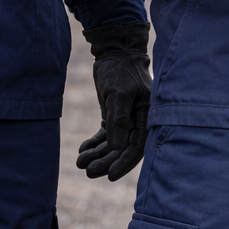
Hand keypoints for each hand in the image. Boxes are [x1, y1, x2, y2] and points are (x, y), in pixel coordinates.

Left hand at [77, 22, 151, 180]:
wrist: (114, 53)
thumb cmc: (120, 70)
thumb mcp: (118, 93)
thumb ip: (118, 119)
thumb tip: (116, 147)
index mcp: (148, 115)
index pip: (138, 146)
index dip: (125, 162)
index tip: (110, 175)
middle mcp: (139, 119)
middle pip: (124, 148)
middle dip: (107, 161)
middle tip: (88, 171)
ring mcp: (127, 118)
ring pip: (113, 144)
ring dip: (98, 154)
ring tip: (80, 163)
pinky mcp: (115, 115)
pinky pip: (106, 135)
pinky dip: (95, 143)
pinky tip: (83, 150)